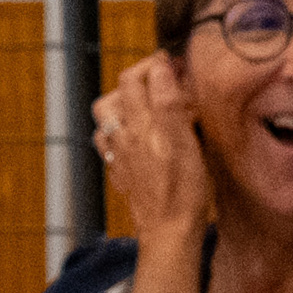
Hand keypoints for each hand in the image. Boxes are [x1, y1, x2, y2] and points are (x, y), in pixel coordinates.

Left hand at [94, 53, 216, 241]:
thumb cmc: (183, 191)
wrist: (168, 232)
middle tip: (162, 76)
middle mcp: (123, 136)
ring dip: (123, 102)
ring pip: (108, 116)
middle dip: (138, 77)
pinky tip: (134, 135)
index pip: (136, 78)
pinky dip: (119, 130)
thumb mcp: (185, 141)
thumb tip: (161, 68)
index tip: (172, 61)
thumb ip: (169, 102)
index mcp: (140, 124)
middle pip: (119, 92)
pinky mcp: (121, 173)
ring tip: (145, 102)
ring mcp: (119, 155)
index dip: (154, 64)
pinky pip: (110, 143)